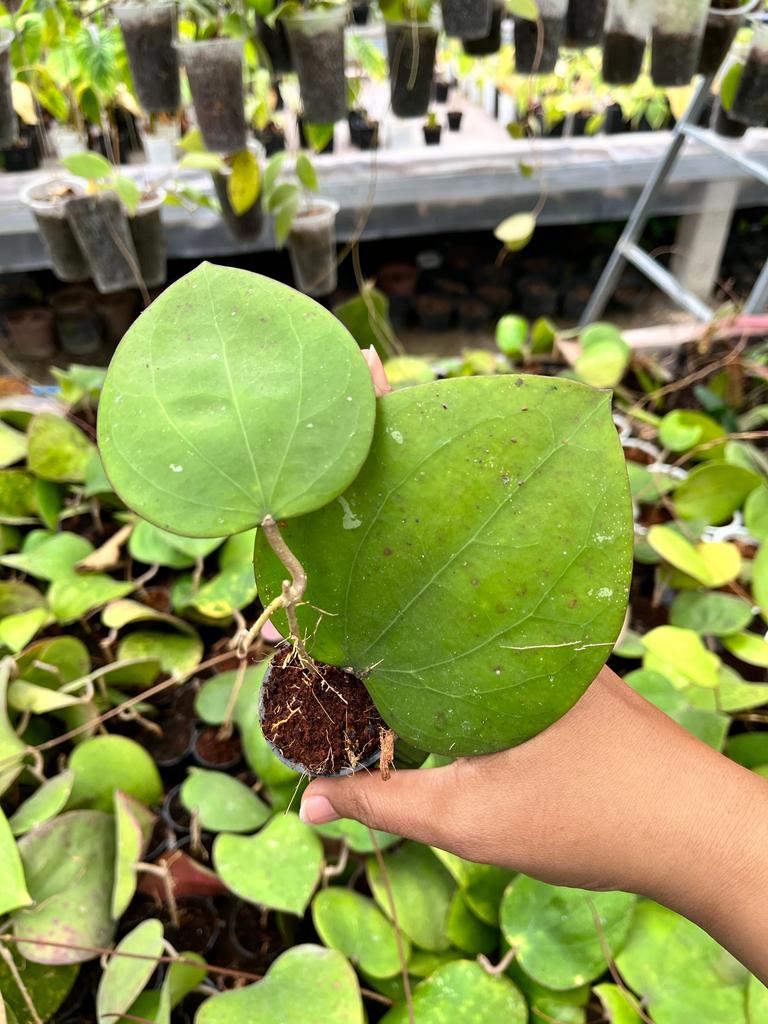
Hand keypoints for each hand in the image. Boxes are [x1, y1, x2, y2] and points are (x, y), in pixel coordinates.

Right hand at [301, 667, 767, 982]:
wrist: (697, 832)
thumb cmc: (582, 818)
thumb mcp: (467, 818)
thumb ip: (383, 803)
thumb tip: (308, 801)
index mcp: (491, 651)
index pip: (400, 629)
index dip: (350, 648)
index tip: (312, 669)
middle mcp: (529, 633)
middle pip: (434, 629)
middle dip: (388, 652)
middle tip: (344, 676)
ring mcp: (561, 651)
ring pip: (473, 647)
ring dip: (435, 666)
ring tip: (390, 688)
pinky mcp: (582, 674)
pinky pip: (508, 662)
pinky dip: (475, 678)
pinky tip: (459, 706)